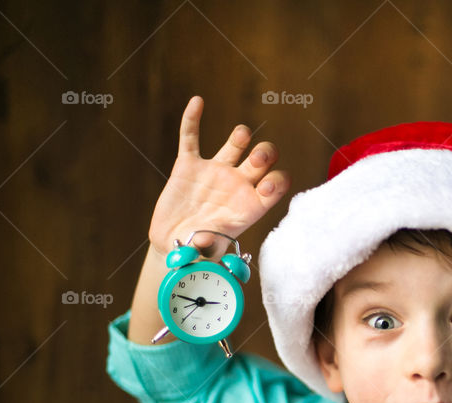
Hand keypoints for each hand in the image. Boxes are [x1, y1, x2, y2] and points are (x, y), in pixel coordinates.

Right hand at [148, 96, 290, 259]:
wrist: (174, 242)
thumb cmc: (198, 250)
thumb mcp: (206, 251)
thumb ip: (209, 245)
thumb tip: (206, 240)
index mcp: (251, 206)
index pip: (275, 187)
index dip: (277, 183)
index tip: (267, 185)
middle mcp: (238, 185)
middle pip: (262, 160)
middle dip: (265, 155)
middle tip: (256, 158)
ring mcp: (215, 172)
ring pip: (236, 145)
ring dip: (241, 136)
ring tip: (242, 135)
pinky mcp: (189, 166)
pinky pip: (191, 138)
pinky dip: (192, 120)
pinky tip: (198, 102)